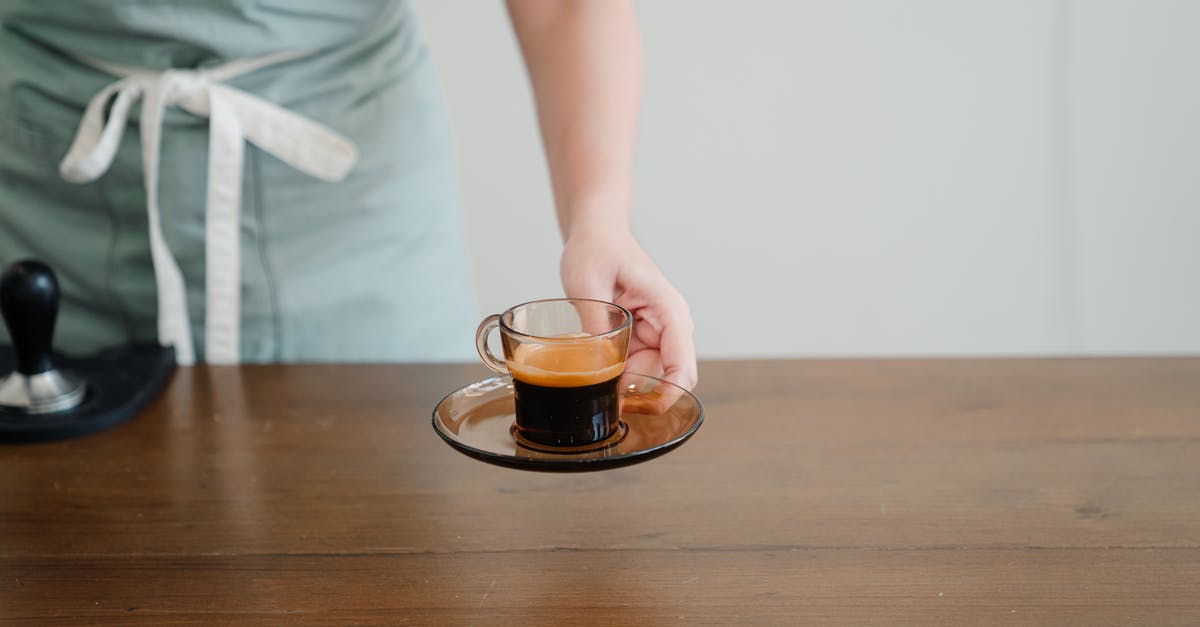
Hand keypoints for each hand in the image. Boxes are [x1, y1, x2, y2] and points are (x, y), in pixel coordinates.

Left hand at [560, 223, 696, 389]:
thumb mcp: (588, 283)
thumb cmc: (597, 248)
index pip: (682, 364)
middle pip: (664, 378)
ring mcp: (655, 332)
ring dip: (622, 381)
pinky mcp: (640, 336)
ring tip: (589, 370)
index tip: (640, 410)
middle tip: (599, 391)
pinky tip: (594, 364)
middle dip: (636, 392)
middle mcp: (669, 325)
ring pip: (646, 376)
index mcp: (668, 310)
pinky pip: (632, 366)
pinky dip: (615, 372)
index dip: (668, 395)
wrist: (595, 233)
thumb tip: (598, 366)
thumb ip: (596, 324)